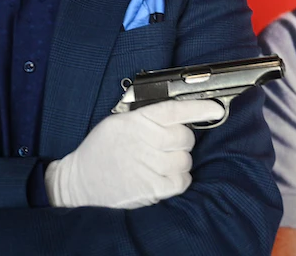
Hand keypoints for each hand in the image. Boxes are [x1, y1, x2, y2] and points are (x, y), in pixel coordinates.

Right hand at [45, 99, 224, 209]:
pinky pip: (182, 181)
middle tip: (166, 146)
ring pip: (185, 160)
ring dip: (178, 162)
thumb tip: (180, 114)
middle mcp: (144, 140)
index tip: (216, 109)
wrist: (79, 182)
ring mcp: (149, 165)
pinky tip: (164, 177)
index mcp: (137, 121)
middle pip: (185, 137)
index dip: (200, 108)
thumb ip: (146, 116)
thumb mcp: (118, 122)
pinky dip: (178, 179)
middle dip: (181, 141)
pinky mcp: (151, 188)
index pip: (175, 110)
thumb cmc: (101, 150)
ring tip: (160, 163)